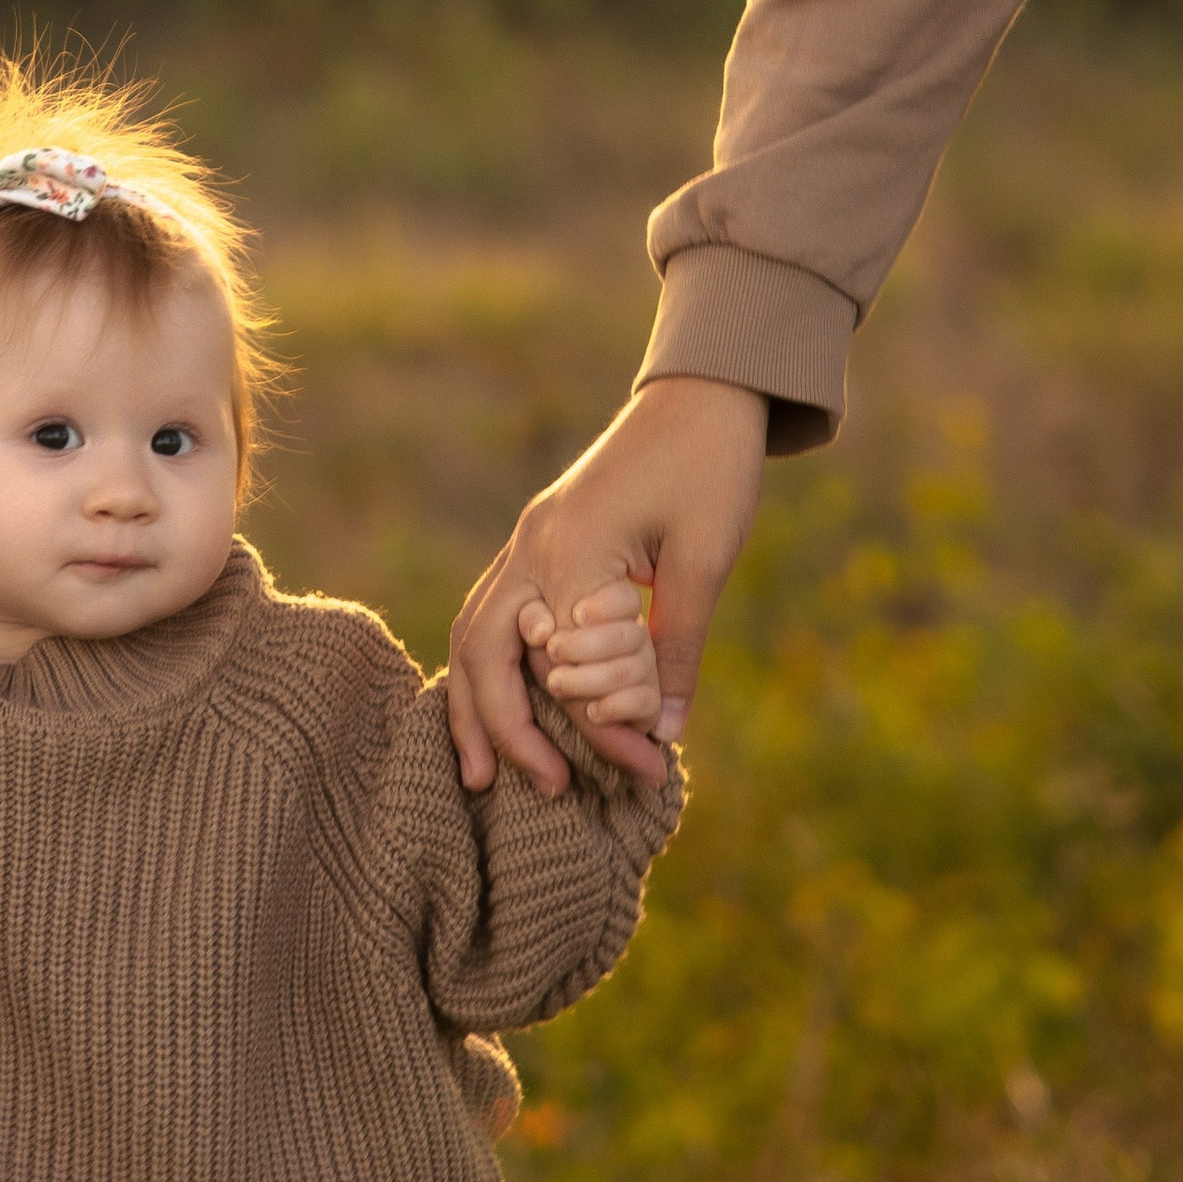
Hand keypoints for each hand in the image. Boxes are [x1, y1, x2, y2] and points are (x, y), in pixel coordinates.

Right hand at [448, 375, 767, 795]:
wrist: (701, 392)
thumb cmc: (711, 466)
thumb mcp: (706, 557)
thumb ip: (677, 646)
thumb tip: (664, 732)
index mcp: (571, 551)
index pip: (566, 666)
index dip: (602, 727)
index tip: (648, 769)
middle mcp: (531, 548)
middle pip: (484, 655)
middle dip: (503, 730)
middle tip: (541, 789)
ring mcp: (525, 543)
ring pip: (472, 636)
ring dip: (475, 707)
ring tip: (481, 773)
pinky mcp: (536, 542)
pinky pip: (490, 616)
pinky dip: (487, 669)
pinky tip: (497, 708)